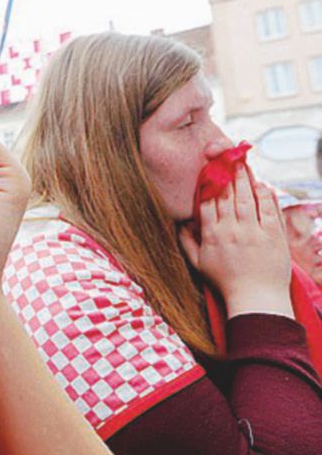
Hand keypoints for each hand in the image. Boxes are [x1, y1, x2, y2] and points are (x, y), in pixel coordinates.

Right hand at [179, 166, 291, 316]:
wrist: (255, 297)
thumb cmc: (226, 282)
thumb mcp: (198, 264)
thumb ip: (187, 242)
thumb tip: (180, 224)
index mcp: (212, 235)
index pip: (207, 202)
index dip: (208, 183)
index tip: (208, 169)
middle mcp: (232, 230)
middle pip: (227, 195)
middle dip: (226, 174)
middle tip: (226, 157)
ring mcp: (254, 232)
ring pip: (247, 198)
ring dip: (244, 178)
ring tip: (242, 163)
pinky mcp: (273, 235)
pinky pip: (268, 209)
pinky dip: (264, 194)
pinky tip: (261, 184)